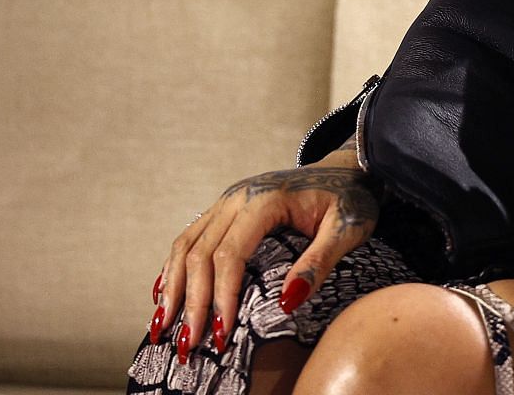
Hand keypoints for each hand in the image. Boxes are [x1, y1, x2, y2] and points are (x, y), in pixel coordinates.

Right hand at [148, 146, 379, 360]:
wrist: (348, 168)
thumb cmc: (352, 199)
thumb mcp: (348, 230)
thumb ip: (320, 262)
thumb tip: (287, 302)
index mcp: (266, 200)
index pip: (229, 255)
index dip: (222, 298)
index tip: (221, 336)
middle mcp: (238, 196)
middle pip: (200, 254)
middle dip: (191, 303)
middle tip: (187, 345)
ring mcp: (228, 200)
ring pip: (186, 245)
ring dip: (172, 288)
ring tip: (161, 328)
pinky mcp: (226, 208)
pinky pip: (190, 238)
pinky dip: (174, 269)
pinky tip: (165, 295)